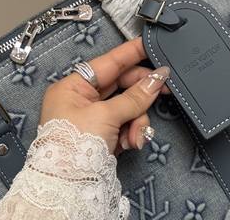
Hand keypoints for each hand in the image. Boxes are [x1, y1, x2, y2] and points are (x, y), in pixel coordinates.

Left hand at [39, 37, 169, 153]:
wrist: (66, 185)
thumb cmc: (73, 146)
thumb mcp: (106, 116)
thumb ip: (134, 97)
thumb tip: (156, 79)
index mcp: (72, 87)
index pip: (107, 62)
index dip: (130, 53)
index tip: (149, 44)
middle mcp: (80, 100)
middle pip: (120, 86)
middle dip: (139, 97)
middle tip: (162, 91)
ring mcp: (90, 118)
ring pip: (126, 108)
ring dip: (136, 121)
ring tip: (135, 136)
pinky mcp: (100, 136)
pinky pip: (123, 125)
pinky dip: (130, 133)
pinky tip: (130, 143)